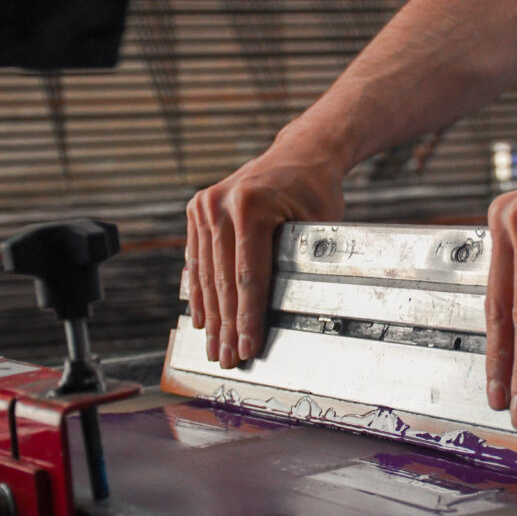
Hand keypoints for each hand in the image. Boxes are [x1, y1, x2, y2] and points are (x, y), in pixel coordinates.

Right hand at [185, 132, 345, 367]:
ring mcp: (204, 206)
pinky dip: (200, 292)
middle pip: (224, 280)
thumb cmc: (316, 190)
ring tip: (214, 349)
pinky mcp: (197, 210)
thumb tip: (291, 308)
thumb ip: (302, 260)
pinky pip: (197, 260)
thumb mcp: (319, 225)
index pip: (248, 276)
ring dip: (211, 316)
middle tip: (227, 360)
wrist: (299, 154)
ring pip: (206, 274)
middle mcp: (220, 205)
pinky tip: (202, 319)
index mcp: (251, 206)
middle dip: (227, 326)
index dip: (247, 317)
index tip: (247, 348)